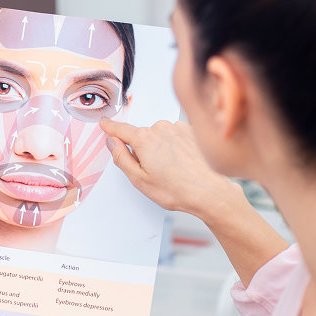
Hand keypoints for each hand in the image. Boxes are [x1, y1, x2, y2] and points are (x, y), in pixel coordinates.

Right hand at [100, 119, 288, 281]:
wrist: (210, 191)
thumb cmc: (176, 190)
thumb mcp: (139, 179)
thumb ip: (121, 157)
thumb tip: (112, 142)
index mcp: (144, 138)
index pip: (120, 129)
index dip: (110, 127)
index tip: (104, 123)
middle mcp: (160, 128)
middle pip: (142, 136)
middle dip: (142, 150)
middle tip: (152, 172)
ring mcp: (177, 128)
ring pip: (159, 137)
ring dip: (160, 149)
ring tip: (172, 170)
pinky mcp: (191, 131)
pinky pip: (174, 137)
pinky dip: (174, 147)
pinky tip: (182, 164)